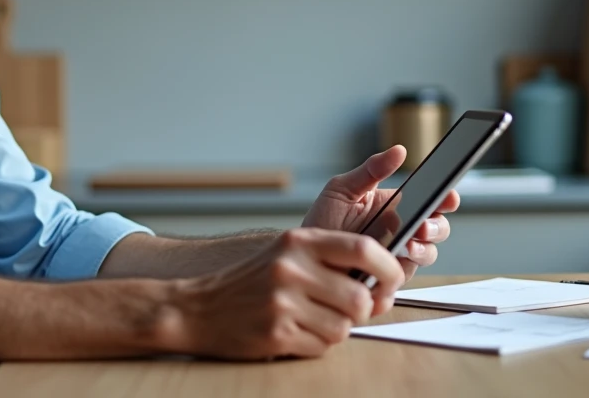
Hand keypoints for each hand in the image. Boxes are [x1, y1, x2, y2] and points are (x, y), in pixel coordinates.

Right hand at [170, 227, 405, 359]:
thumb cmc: (249, 281)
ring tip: (313, 320)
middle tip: (347, 310)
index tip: (392, 280)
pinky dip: (317, 344)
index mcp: (299, 241)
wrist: (197, 308)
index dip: (388, 267)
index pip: (362, 247)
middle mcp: (292, 267)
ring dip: (337, 330)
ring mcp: (283, 302)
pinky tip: (296, 332)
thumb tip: (381, 280)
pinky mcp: (277, 333)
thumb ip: (330, 259)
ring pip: (344, 327)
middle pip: (359, 297)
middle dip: (362, 310)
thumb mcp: (286, 253)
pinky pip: (322, 347)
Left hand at [302, 146, 459, 299]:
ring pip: (426, 255)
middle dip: (436, 227)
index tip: (447, 198)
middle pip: (437, 229)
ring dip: (423, 250)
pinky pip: (404, 277)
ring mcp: (396, 255)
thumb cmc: (323, 221)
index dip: (445, 199)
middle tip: (423, 225)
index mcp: (395, 206)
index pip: (430, 201)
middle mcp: (401, 231)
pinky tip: (392, 264)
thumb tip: (398, 151)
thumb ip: (371, 170)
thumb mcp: (343, 189)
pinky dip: (401, 272)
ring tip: (408, 245)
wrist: (303, 256)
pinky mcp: (386, 278)